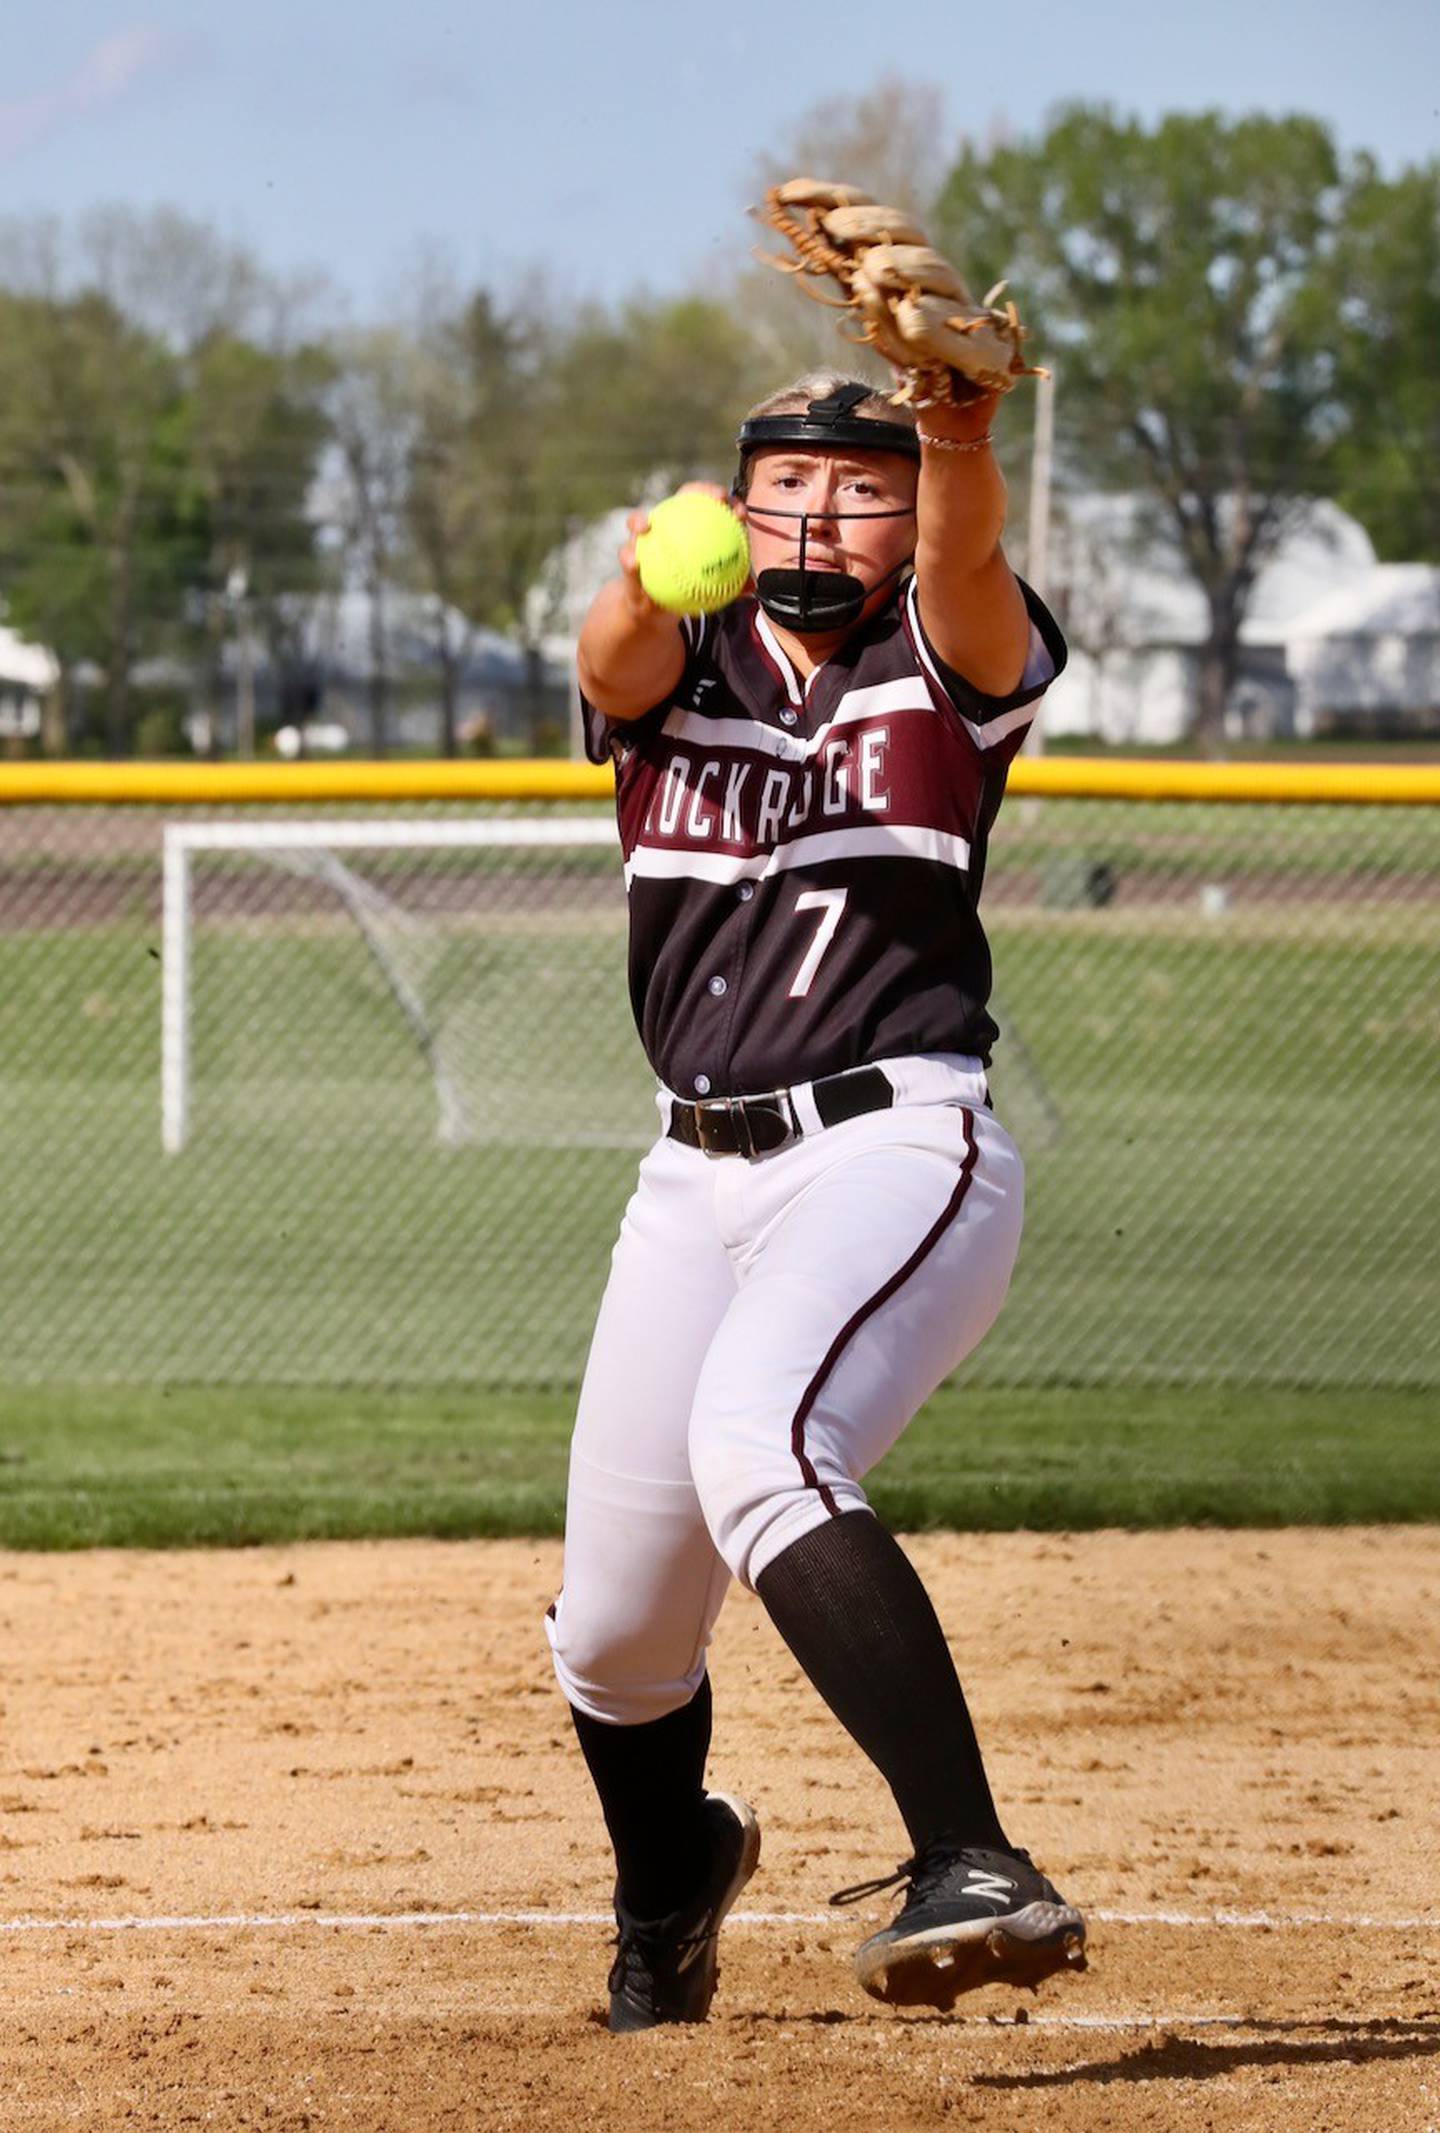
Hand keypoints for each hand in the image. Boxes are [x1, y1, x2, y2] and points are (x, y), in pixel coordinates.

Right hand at [617, 483, 745, 610]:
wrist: (656, 607)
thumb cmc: (686, 591)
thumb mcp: (709, 590)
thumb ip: (729, 585)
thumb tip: (752, 587)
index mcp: (684, 526)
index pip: (705, 503)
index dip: (720, 499)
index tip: (736, 507)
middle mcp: (663, 525)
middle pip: (679, 499)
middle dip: (697, 491)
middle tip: (715, 498)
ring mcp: (642, 540)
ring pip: (637, 522)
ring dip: (640, 520)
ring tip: (647, 526)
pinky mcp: (627, 560)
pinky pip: (626, 559)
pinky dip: (629, 560)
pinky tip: (634, 564)